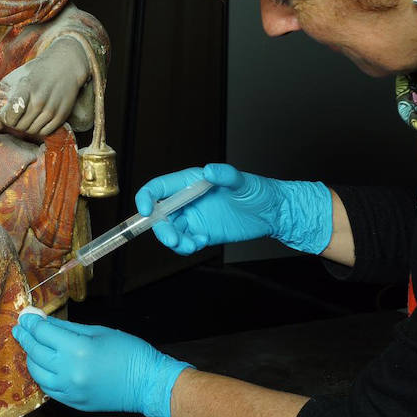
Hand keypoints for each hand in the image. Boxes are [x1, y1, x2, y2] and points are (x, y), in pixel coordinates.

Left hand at [0, 38, 89, 136]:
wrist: (64, 65)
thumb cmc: (35, 72)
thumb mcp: (14, 79)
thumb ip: (1, 99)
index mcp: (25, 89)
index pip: (9, 117)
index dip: (5, 117)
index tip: (6, 112)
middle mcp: (39, 101)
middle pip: (19, 127)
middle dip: (15, 123)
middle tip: (18, 113)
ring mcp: (51, 109)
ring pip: (32, 131)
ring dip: (27, 126)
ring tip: (28, 114)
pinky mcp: (61, 116)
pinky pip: (45, 132)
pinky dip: (39, 128)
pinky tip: (39, 117)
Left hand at [13, 311, 189, 416]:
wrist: (147, 384)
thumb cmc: (128, 351)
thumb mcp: (98, 331)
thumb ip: (67, 328)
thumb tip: (44, 322)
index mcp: (77, 349)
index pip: (43, 334)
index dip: (31, 323)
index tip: (25, 316)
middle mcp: (68, 371)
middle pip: (35, 352)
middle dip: (25, 337)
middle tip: (20, 328)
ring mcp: (69, 390)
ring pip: (37, 373)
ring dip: (30, 358)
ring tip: (30, 346)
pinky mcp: (72, 403)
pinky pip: (48, 388)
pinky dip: (41, 375)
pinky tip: (42, 366)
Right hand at [134, 163, 332, 255]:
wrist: (271, 213)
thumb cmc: (257, 191)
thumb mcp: (242, 182)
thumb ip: (225, 175)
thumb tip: (209, 171)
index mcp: (189, 183)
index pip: (158, 188)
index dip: (146, 198)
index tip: (144, 211)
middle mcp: (186, 201)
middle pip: (159, 215)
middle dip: (161, 229)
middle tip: (174, 240)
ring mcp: (193, 219)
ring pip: (170, 232)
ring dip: (175, 241)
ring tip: (193, 245)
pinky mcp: (201, 234)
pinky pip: (184, 243)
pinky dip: (188, 246)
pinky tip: (204, 241)